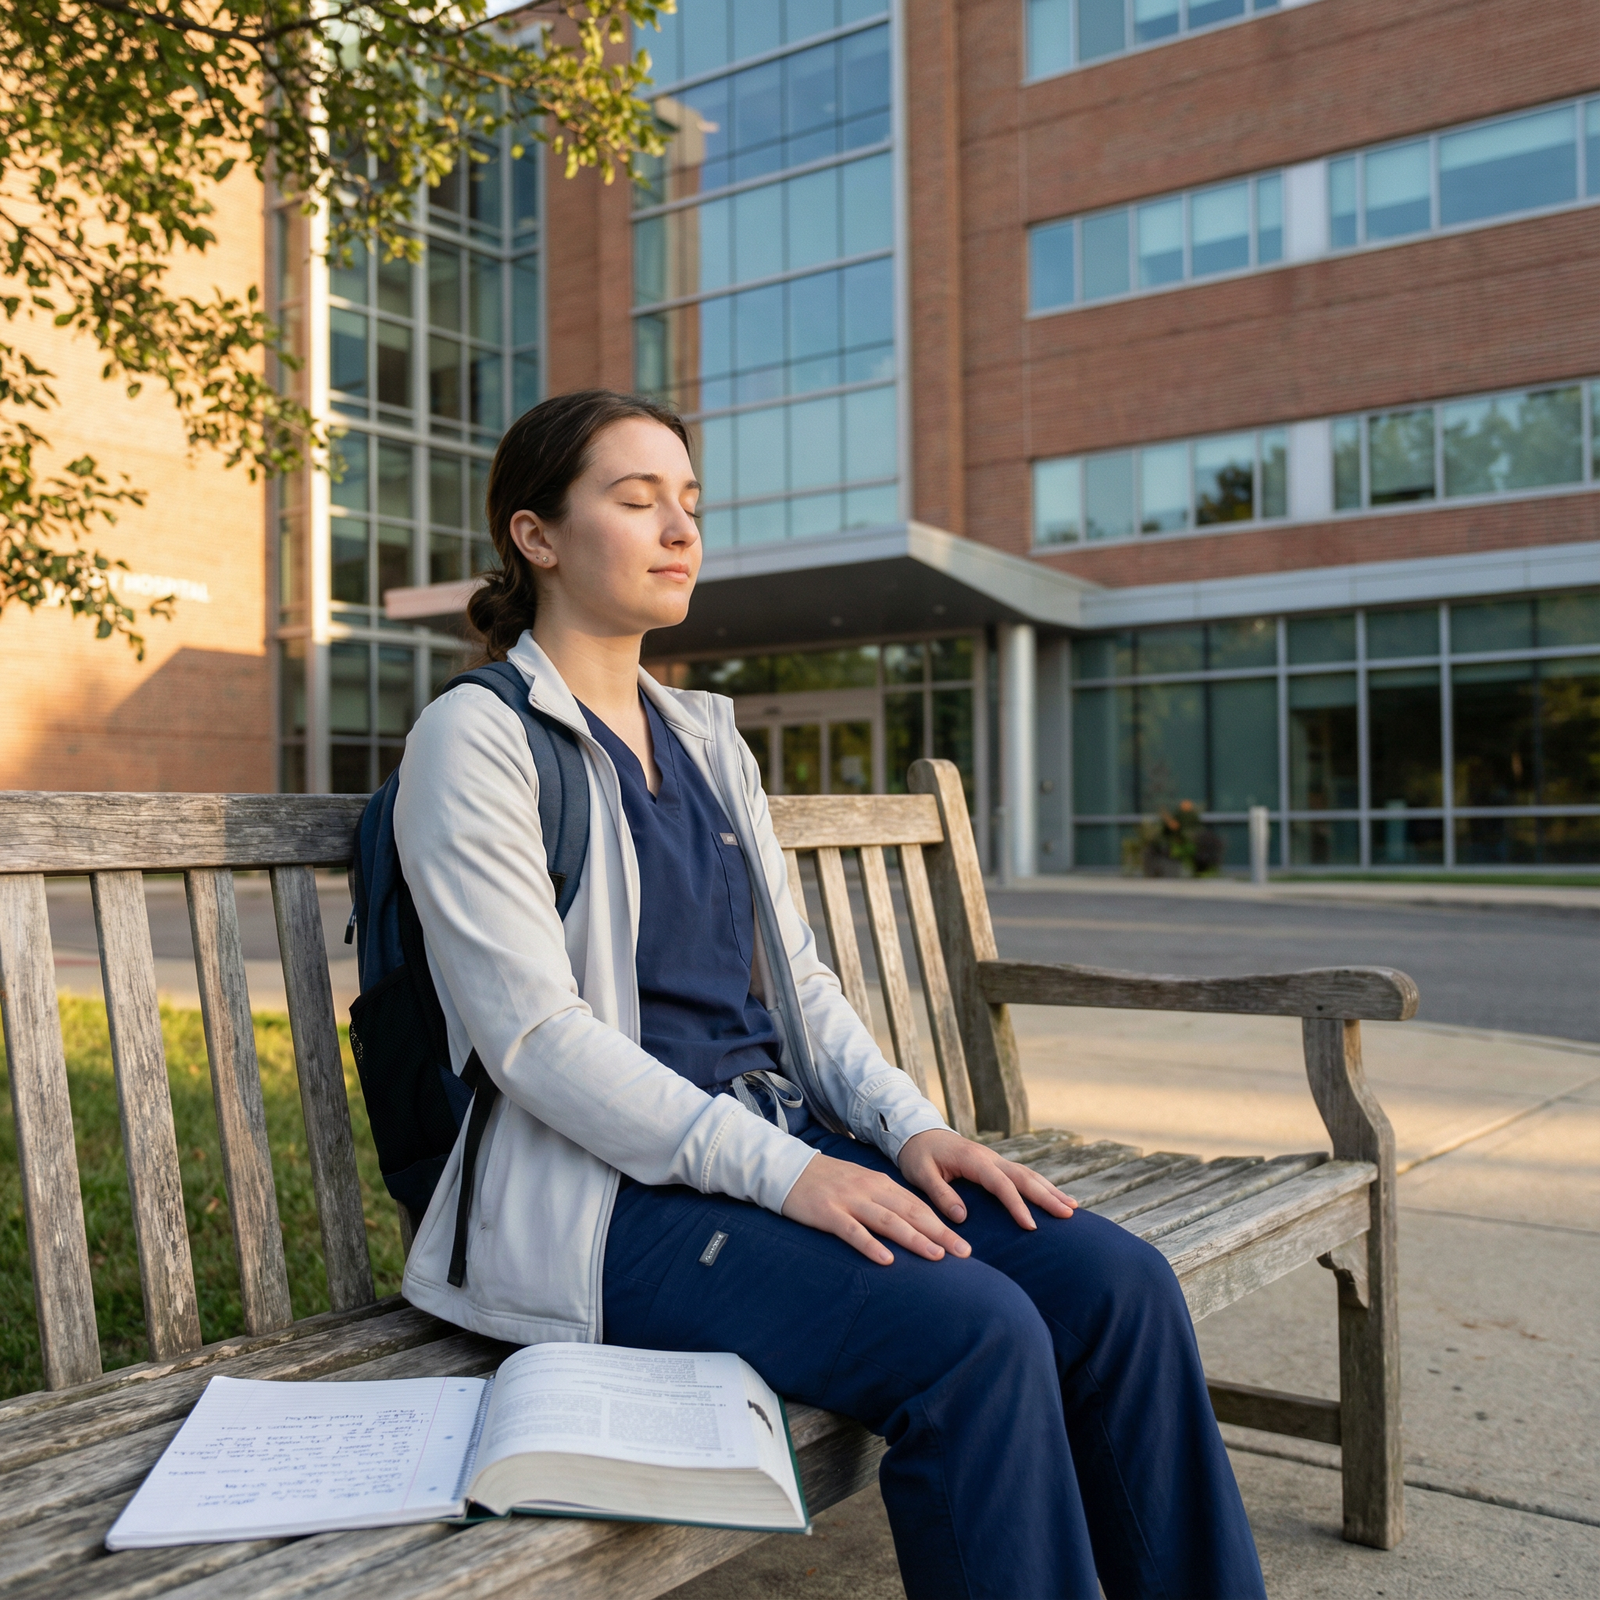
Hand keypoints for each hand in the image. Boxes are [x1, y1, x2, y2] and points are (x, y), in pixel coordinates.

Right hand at [781, 1152, 973, 1266]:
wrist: (789, 1169)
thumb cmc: (829, 1183)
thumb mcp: (862, 1185)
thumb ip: (886, 1202)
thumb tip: (914, 1224)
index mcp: (881, 1184)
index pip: (918, 1206)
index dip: (943, 1225)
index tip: (964, 1246)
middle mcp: (870, 1190)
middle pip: (911, 1213)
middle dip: (939, 1234)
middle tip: (964, 1253)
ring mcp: (849, 1200)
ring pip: (888, 1221)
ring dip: (913, 1239)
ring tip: (936, 1256)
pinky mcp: (828, 1212)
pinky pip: (852, 1231)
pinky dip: (870, 1245)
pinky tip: (885, 1260)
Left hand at [896, 1129, 1076, 1232]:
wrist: (917, 1133)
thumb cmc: (918, 1155)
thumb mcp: (921, 1175)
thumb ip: (940, 1194)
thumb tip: (962, 1217)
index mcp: (973, 1160)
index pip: (1001, 1184)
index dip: (1017, 1205)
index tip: (1031, 1225)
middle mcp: (990, 1158)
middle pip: (1024, 1177)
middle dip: (1047, 1196)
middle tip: (1069, 1214)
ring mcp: (995, 1159)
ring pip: (1029, 1174)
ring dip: (1051, 1190)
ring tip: (1072, 1207)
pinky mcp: (995, 1164)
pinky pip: (1023, 1175)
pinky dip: (1041, 1185)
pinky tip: (1055, 1196)